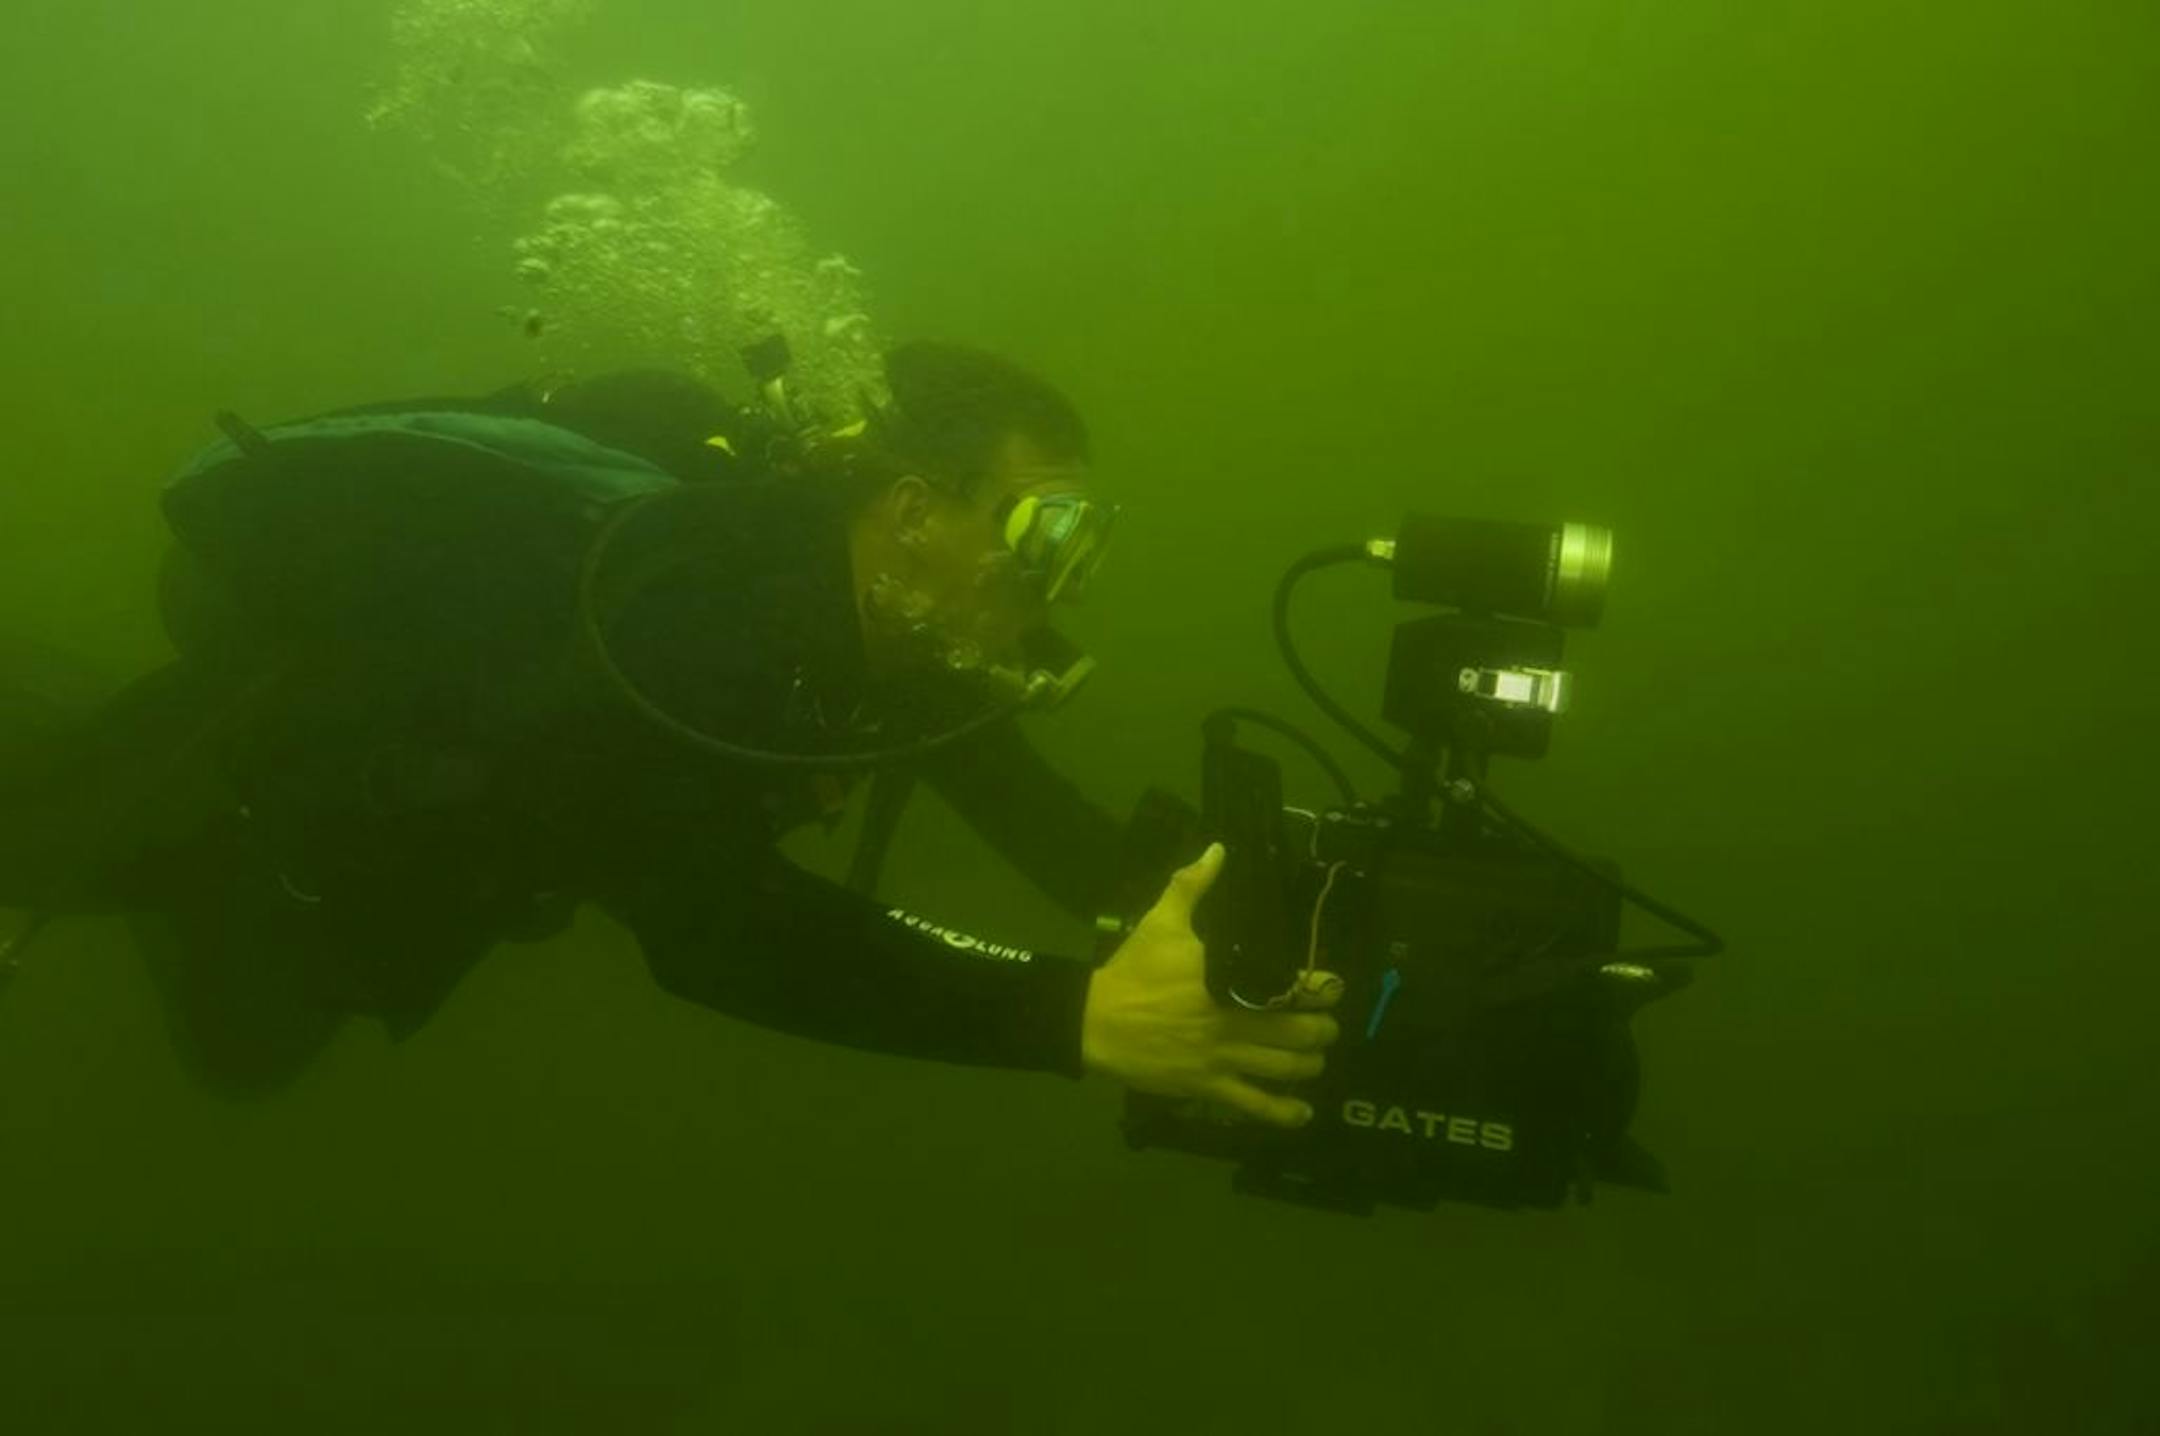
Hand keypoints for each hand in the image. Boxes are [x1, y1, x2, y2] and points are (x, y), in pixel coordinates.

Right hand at [1082, 841, 1342, 1127]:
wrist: (1095, 1020)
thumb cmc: (1133, 970)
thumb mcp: (1161, 921)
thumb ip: (1192, 886)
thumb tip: (1219, 850)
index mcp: (1226, 980)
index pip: (1289, 986)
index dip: (1320, 989)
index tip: (1334, 987)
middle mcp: (1231, 1021)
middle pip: (1296, 1032)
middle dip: (1321, 1030)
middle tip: (1327, 1026)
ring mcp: (1221, 1057)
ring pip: (1282, 1069)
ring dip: (1309, 1065)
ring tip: (1316, 1059)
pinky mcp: (1206, 1086)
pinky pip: (1252, 1104)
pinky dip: (1282, 1112)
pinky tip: (1302, 1113)